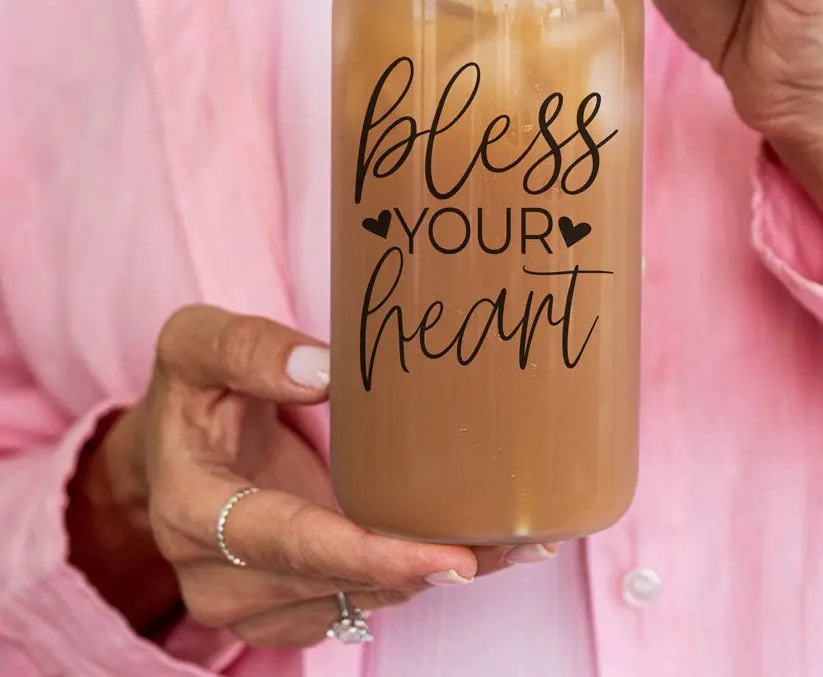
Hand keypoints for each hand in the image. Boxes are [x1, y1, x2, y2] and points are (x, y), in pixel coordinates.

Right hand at [67, 306, 526, 646]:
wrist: (179, 450)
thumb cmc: (192, 393)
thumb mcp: (197, 345)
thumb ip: (245, 347)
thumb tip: (323, 370)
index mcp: (193, 510)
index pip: (289, 543)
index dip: (369, 555)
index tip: (448, 557)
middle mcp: (220, 574)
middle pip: (339, 582)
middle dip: (429, 567)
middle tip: (518, 542)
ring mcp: (256, 599)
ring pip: (362, 599)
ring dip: (438, 575)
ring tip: (518, 543)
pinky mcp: (291, 602)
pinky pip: (363, 599)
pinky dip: (420, 576)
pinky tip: (482, 550)